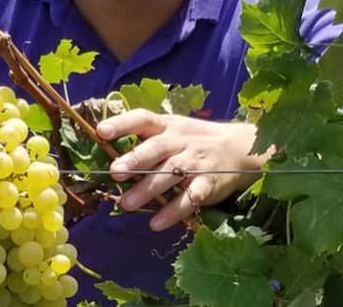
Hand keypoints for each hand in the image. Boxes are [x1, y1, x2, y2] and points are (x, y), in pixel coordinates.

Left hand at [96, 109, 273, 230]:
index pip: (143, 118)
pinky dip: (173, 212)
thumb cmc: (195, 140)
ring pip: (170, 175)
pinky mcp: (208, 183)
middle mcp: (180, 141)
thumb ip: (146, 139)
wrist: (240, 148)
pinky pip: (189, 199)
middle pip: (156, 148)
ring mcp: (195, 162)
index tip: (101, 131)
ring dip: (147, 190)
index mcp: (168, 125)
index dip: (123, 123)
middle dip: (135, 160)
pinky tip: (156, 223)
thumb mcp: (174, 129)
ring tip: (126, 204)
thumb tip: (107, 150)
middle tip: (115, 172)